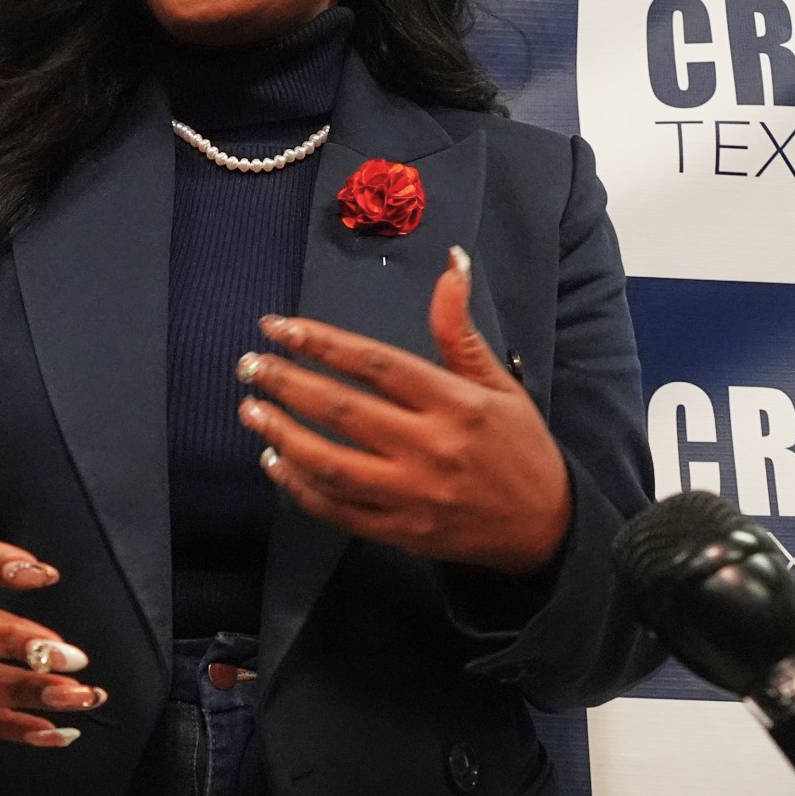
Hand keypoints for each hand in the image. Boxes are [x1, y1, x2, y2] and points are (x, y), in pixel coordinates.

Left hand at [238, 245, 570, 574]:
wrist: (545, 529)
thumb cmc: (518, 447)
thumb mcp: (497, 383)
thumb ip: (459, 329)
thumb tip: (452, 261)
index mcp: (455, 404)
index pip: (375, 364)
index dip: (322, 343)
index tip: (279, 327)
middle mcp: (431, 448)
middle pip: (343, 411)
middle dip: (288, 384)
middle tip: (249, 365)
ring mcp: (412, 495)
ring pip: (331, 464)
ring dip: (282, 435)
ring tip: (250, 410)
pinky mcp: (401, 533)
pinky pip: (338, 510)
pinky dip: (300, 487)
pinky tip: (274, 462)